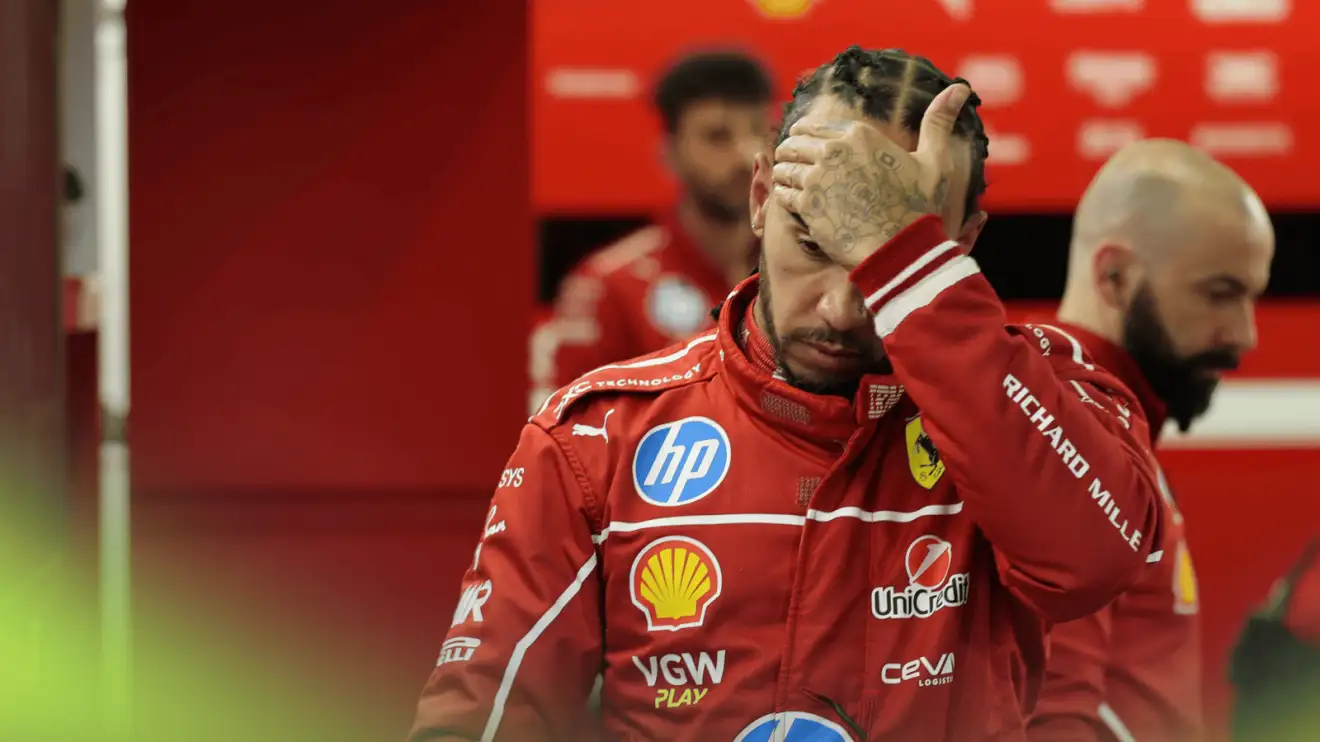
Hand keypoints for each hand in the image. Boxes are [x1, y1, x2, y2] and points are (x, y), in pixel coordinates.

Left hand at [771, 84, 971, 265]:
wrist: (901, 250)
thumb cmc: (918, 208)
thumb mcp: (934, 161)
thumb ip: (938, 122)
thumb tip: (960, 88)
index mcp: (859, 134)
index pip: (811, 126)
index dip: (804, 138)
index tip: (805, 149)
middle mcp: (834, 150)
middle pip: (792, 143)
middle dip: (790, 154)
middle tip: (793, 167)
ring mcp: (817, 177)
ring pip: (783, 167)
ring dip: (785, 175)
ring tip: (790, 184)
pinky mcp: (806, 204)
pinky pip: (782, 193)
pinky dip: (784, 197)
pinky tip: (794, 204)